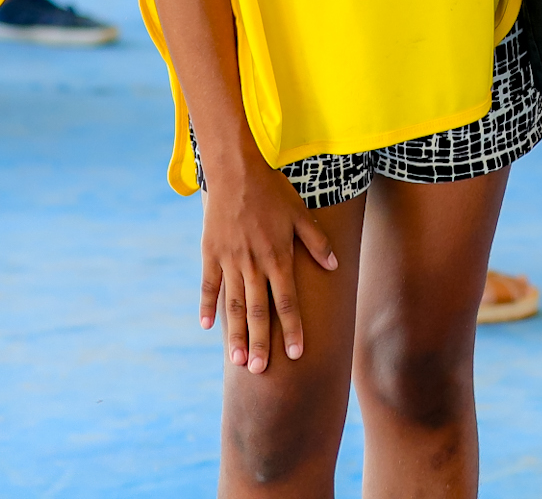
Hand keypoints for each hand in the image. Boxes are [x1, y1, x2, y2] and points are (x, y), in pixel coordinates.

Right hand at [200, 151, 337, 372]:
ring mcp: (230, 260)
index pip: (288, 301)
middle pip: (259, 311)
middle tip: (260, 371)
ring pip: (234, 304)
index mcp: (278, 256)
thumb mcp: (300, 213)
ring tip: (237, 361)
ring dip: (236, 334)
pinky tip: (207, 327)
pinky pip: (209, 285)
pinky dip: (207, 306)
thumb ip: (317, 241)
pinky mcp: (211, 254)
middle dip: (261, 343)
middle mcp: (254, 263)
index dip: (293, 328)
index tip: (297, 354)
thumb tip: (334, 265)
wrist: (235, 170)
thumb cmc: (272, 191)